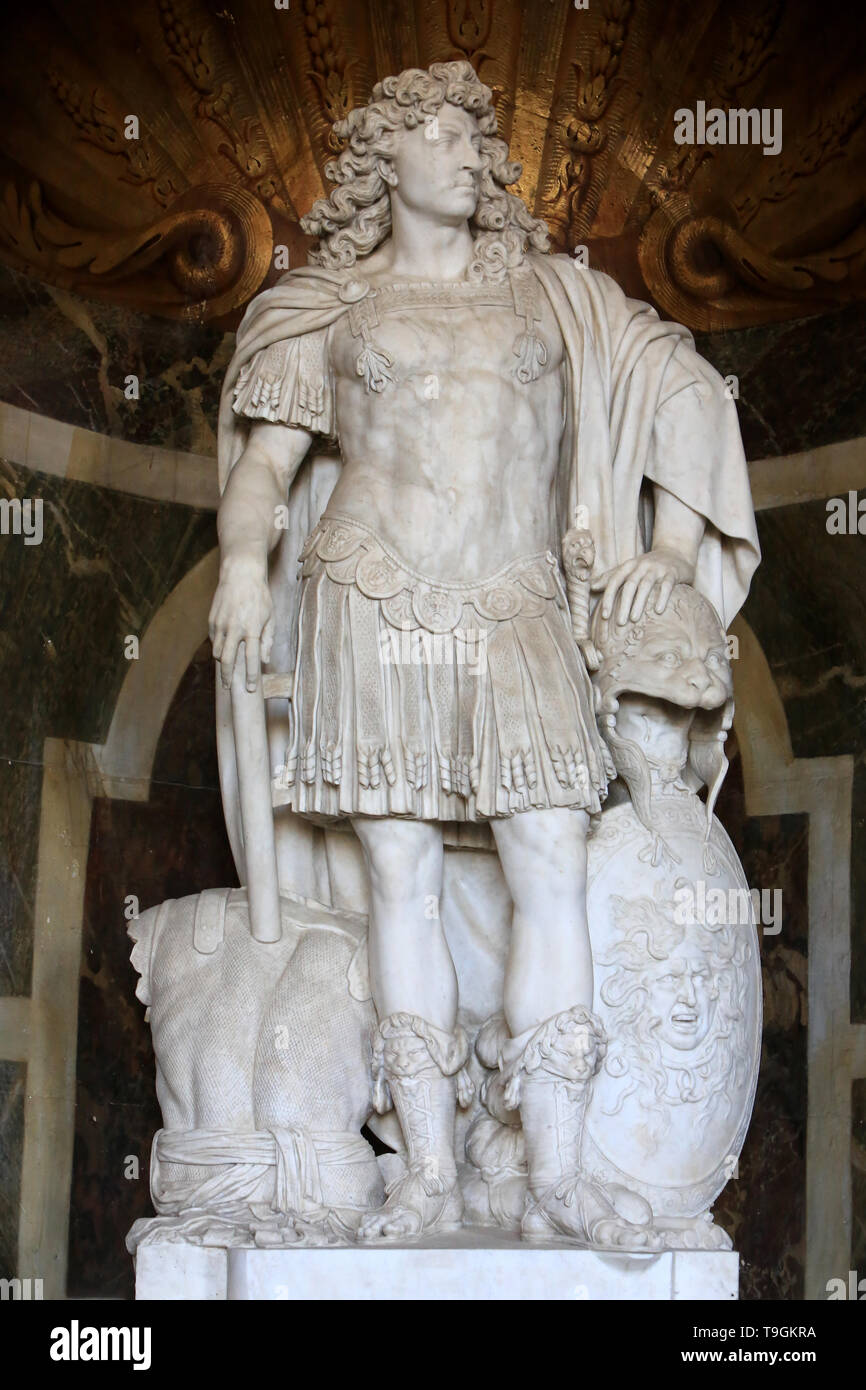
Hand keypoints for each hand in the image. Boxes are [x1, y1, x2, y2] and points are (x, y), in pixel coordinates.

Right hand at [208, 555, 274, 690]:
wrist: (240, 574)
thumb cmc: (259, 596)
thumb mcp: (270, 617)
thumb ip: (267, 640)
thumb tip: (264, 660)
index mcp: (252, 628)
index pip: (251, 659)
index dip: (251, 676)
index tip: (251, 689)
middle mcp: (234, 628)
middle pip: (227, 660)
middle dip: (227, 677)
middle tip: (229, 688)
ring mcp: (220, 624)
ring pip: (217, 652)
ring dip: (221, 663)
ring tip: (226, 671)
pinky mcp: (212, 620)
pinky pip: (214, 640)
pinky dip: (218, 648)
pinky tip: (223, 651)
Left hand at [591, 547, 695, 625]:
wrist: (676, 551)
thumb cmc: (648, 565)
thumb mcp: (630, 568)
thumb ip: (612, 576)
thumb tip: (592, 586)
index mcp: (630, 565)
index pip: (615, 580)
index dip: (609, 598)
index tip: (605, 616)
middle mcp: (642, 565)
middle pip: (630, 585)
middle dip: (623, 604)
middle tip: (620, 623)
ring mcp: (658, 568)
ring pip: (646, 585)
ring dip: (639, 603)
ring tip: (634, 620)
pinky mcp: (672, 573)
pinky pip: (667, 585)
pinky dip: (662, 598)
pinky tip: (658, 611)